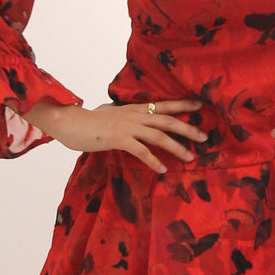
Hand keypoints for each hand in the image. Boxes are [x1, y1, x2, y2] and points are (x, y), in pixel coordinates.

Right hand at [11, 95, 207, 174]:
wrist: (70, 122)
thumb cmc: (89, 121)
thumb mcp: (111, 114)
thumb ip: (125, 116)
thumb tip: (132, 117)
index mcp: (135, 109)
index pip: (164, 105)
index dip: (183, 105)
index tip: (200, 106)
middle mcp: (134, 115)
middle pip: (168, 120)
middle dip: (188, 128)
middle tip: (204, 137)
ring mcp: (127, 126)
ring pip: (158, 135)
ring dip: (176, 147)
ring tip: (190, 157)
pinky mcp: (118, 138)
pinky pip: (140, 151)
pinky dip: (153, 160)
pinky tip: (163, 169)